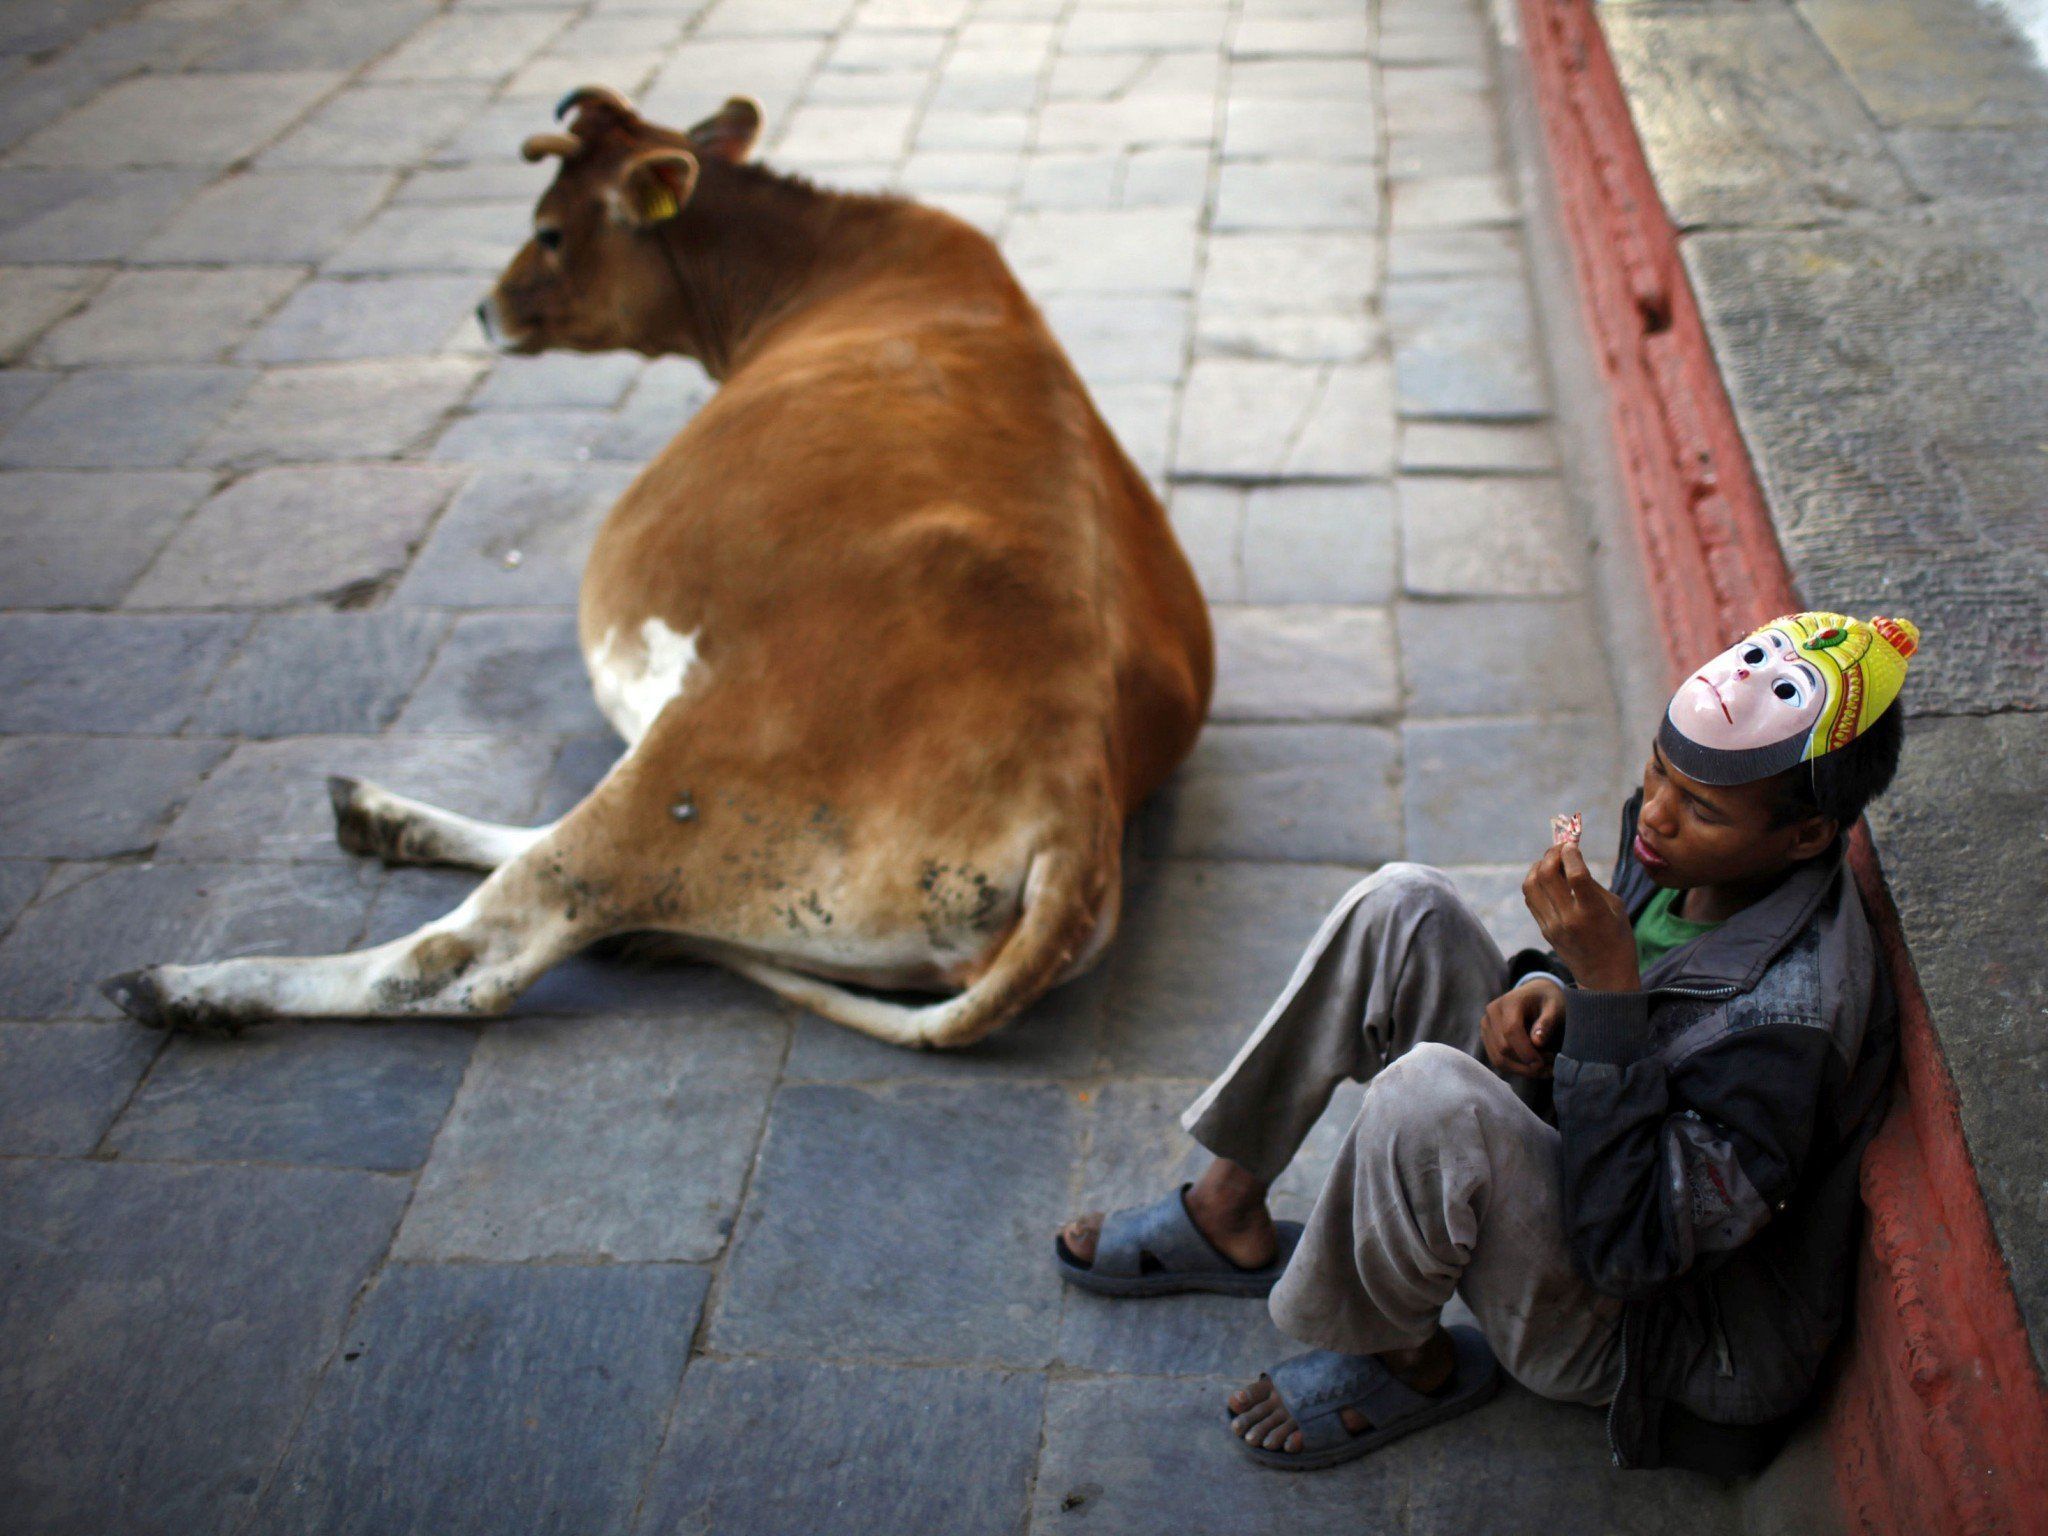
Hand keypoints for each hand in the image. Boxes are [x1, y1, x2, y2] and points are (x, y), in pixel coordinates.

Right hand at [1482, 980, 1565, 1077]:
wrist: (1535, 994)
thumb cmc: (1547, 1000)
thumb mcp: (1555, 1007)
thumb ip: (1547, 1022)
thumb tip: (1537, 1042)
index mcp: (1508, 1002)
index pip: (1511, 1031)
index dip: (1526, 1051)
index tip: (1543, 1063)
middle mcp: (1491, 1013)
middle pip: (1503, 1048)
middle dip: (1526, 1063)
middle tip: (1549, 1065)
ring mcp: (1486, 1025)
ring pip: (1497, 1058)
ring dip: (1521, 1070)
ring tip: (1542, 1069)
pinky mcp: (1486, 1037)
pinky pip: (1497, 1060)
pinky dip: (1515, 1069)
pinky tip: (1531, 1068)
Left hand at [1523, 841, 1639, 991]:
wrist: (1605, 977)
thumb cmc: (1618, 939)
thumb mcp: (1615, 908)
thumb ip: (1591, 884)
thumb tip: (1571, 859)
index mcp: (1592, 913)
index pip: (1575, 875)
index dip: (1570, 853)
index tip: (1572, 843)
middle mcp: (1568, 918)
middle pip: (1546, 875)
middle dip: (1551, 854)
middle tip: (1561, 847)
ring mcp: (1552, 925)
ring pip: (1531, 884)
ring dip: (1538, 865)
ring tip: (1551, 860)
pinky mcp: (1543, 929)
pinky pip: (1530, 898)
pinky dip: (1535, 881)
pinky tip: (1546, 877)